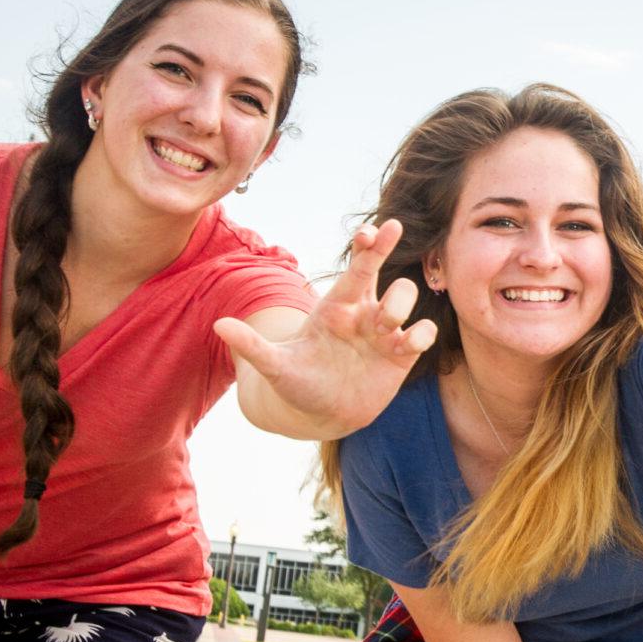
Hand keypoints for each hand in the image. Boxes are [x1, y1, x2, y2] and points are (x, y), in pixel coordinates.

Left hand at [216, 220, 437, 436]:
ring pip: (405, 298)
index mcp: (336, 306)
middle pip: (384, 272)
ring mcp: (385, 332)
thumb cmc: (298, 382)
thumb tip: (219, 325)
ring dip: (399, 305)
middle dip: (387, 253)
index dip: (369, 245)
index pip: (356, 267)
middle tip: (386, 240)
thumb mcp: (275, 366)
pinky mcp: (402, 355)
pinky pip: (422, 333)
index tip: (376, 228)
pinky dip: (421, 334)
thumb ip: (252, 347)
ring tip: (385, 326)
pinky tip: (409, 343)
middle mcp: (363, 312)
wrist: (322, 413)